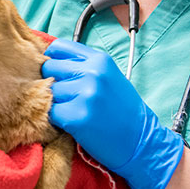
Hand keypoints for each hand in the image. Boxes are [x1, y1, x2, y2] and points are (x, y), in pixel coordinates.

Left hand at [42, 38, 182, 188]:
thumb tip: (51, 59)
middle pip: (50, 68)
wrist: (139, 141)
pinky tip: (75, 123)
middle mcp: (93, 73)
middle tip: (69, 96)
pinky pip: (52, 113)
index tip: (56, 71)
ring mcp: (86, 95)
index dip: (53, 59)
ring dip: (58, 102)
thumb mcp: (109, 77)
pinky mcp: (77, 117)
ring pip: (50, 91)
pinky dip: (59, 120)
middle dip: (54, 81)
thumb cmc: (122, 110)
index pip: (59, 47)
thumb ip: (84, 66)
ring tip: (77, 110)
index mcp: (100, 60)